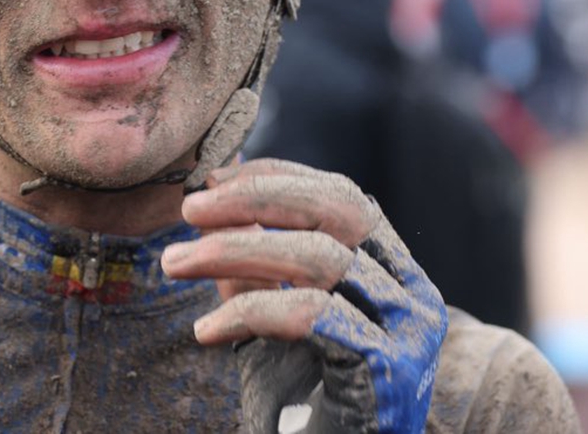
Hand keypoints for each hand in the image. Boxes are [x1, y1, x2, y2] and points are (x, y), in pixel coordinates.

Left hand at [160, 159, 446, 433]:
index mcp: (395, 276)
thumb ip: (255, 266)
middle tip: (189, 209)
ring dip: (232, 251)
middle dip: (254, 199)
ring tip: (174, 263)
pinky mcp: (386, 371)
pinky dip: (247, 312)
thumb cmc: (304, 409)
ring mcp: (407, 334)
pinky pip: (308, 315)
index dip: (277, 178)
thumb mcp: (272, 322)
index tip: (213, 180)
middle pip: (336, 213)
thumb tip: (215, 201)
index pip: (344, 198)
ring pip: (317, 259)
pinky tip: (206, 329)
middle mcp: (413, 297)